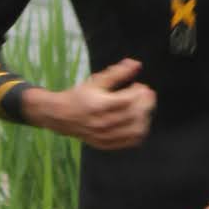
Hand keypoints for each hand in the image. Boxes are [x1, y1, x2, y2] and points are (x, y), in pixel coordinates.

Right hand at [37, 56, 153, 148]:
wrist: (62, 116)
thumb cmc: (80, 96)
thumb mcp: (97, 81)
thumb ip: (117, 72)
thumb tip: (137, 64)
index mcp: (100, 105)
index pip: (128, 100)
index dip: (139, 92)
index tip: (140, 86)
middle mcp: (103, 122)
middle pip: (134, 115)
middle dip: (145, 103)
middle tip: (146, 94)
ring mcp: (105, 135)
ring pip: (135, 131)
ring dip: (145, 118)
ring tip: (143, 109)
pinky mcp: (106, 144)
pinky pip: (130, 142)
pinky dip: (139, 132)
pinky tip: (138, 122)